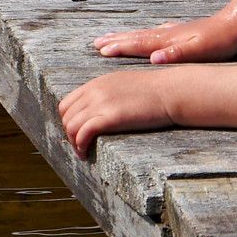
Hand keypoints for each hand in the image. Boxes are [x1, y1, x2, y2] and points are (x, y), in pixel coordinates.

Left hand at [57, 68, 175, 155]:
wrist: (170, 91)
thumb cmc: (154, 91)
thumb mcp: (124, 84)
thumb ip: (107, 94)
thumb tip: (100, 111)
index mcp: (97, 83)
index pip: (67, 103)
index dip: (68, 121)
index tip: (77, 134)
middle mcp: (95, 91)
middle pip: (66, 116)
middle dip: (69, 134)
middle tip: (79, 147)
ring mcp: (101, 103)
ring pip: (71, 126)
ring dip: (73, 143)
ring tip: (82, 153)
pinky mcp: (110, 117)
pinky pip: (83, 133)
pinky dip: (80, 145)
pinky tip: (86, 153)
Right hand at [93, 11, 236, 64]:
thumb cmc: (220, 42)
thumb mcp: (199, 52)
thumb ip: (176, 55)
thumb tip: (153, 59)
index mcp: (168, 41)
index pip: (139, 44)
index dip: (119, 47)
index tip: (101, 49)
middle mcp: (168, 33)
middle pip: (137, 36)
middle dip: (117, 40)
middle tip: (97, 41)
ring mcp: (176, 31)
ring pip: (146, 34)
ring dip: (128, 36)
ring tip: (115, 36)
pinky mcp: (185, 32)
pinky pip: (158, 33)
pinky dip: (148, 35)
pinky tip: (153, 35)